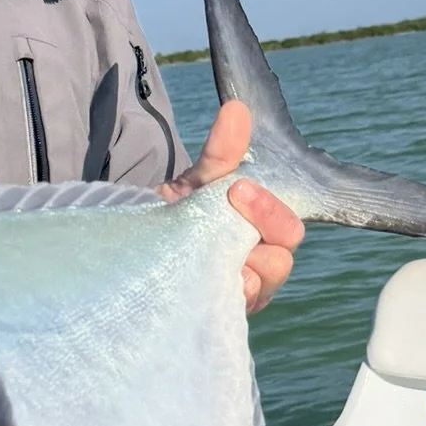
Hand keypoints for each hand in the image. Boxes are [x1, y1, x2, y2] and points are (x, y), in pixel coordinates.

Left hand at [160, 99, 304, 312]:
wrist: (136, 247)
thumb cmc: (177, 213)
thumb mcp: (198, 181)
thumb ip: (221, 152)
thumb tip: (236, 110)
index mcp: (262, 235)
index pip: (289, 229)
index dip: (271, 209)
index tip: (237, 188)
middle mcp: (258, 268)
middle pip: (281, 260)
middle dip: (256, 233)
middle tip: (225, 210)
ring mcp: (238, 296)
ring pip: (258, 287)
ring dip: (237, 267)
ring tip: (205, 251)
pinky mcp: (215, 316)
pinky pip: (230, 310)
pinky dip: (219, 293)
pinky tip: (197, 279)